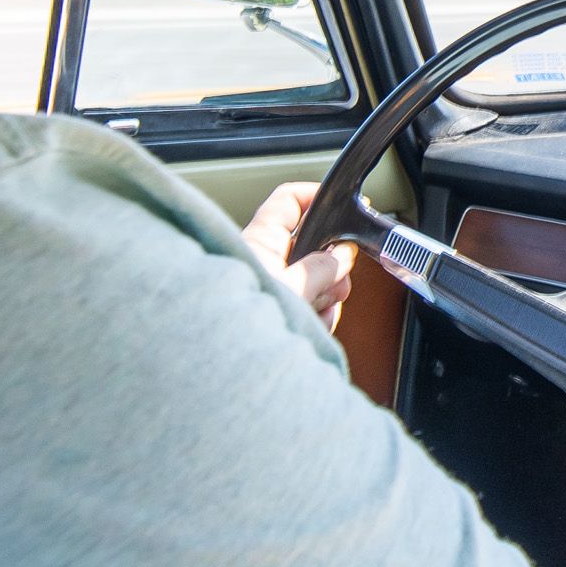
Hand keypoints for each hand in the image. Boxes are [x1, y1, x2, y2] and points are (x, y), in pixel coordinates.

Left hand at [241, 180, 353, 325]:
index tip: (344, 204)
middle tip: (336, 280)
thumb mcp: (291, 288)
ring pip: (312, 281)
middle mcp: (263, 261)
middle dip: (331, 266)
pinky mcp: (274, 316)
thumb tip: (342, 255)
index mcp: (259, 242)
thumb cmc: (236, 326)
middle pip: (310, 247)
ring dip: (325, 298)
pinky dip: (315, 319)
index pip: (289, 201)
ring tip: (316, 312)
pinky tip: (311, 329)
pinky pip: (306, 309)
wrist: (221, 370)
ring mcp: (270, 290)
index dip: (316, 196)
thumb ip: (321, 267)